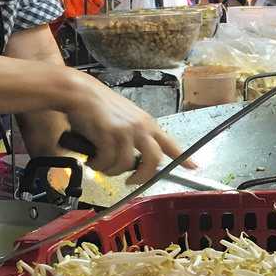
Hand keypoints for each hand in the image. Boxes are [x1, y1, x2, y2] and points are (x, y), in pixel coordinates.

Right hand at [65, 71, 195, 182]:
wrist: (82, 93)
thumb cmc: (101, 106)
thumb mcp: (127, 117)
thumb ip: (135, 135)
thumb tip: (134, 160)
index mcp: (148, 123)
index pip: (170, 143)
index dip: (183, 158)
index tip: (194, 167)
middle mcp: (140, 128)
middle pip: (153, 160)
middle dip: (143, 176)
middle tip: (131, 182)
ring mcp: (125, 131)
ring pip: (125, 165)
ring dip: (111, 171)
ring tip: (101, 164)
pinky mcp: (108, 135)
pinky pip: (106, 162)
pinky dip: (98, 166)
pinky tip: (92, 160)